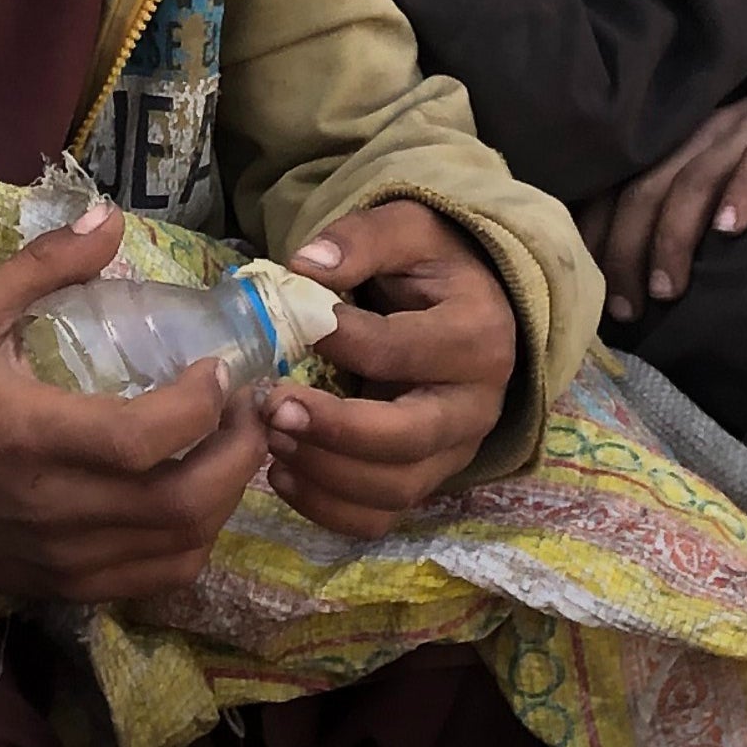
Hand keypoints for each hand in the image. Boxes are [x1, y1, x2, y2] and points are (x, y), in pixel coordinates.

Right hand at [0, 198, 266, 601]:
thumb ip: (41, 266)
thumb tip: (111, 217)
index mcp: (32, 437)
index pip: (140, 440)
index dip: (199, 407)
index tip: (218, 366)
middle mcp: (58, 508)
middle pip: (182, 502)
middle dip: (239, 452)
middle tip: (248, 405)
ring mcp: (70, 558)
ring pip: (184, 544)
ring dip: (229, 493)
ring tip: (233, 442)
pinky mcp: (76, 587)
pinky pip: (165, 575)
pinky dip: (200, 535)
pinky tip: (201, 491)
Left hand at [263, 200, 515, 537]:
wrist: (467, 304)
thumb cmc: (429, 265)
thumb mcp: (406, 229)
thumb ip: (361, 240)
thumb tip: (304, 267)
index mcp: (478, 335)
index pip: (400, 350)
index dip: (338, 340)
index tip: (284, 323)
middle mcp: (477, 404)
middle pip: (408, 438)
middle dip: (334, 430)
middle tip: (271, 407)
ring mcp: (455, 451)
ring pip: (395, 488)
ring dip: (324, 471)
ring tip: (269, 436)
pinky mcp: (428, 478)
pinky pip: (381, 517)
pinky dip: (329, 509)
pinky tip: (282, 474)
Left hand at [586, 53, 746, 323]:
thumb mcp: (724, 168)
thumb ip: (690, 203)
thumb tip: (650, 274)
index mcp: (679, 146)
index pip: (621, 188)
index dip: (599, 236)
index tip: (588, 288)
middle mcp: (702, 137)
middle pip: (647, 191)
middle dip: (628, 252)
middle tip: (627, 309)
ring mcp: (746, 133)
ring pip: (695, 182)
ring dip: (674, 237)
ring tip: (667, 289)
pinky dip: (743, 194)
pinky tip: (731, 230)